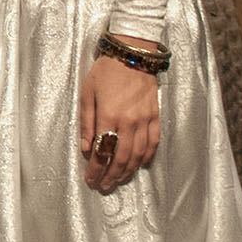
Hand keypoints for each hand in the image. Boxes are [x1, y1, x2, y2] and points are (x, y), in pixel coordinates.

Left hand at [79, 37, 161, 191]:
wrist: (132, 55)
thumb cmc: (105, 72)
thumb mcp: (87, 93)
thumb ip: (87, 122)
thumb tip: (86, 148)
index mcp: (109, 116)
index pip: (102, 151)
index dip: (96, 169)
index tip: (91, 180)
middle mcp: (129, 122)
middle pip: (121, 158)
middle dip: (111, 175)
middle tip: (103, 186)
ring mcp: (145, 120)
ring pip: (138, 155)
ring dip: (128, 171)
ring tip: (118, 180)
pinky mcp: (155, 117)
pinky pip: (153, 143)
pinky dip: (147, 158)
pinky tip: (140, 165)